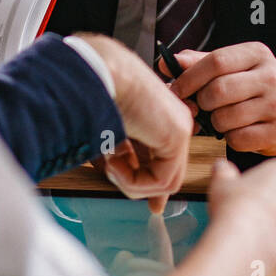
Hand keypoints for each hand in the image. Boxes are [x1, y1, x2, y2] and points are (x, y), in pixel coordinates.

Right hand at [74, 34, 192, 213]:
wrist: (97, 71)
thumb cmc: (96, 90)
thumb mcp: (110, 131)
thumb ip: (121, 155)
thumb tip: (121, 177)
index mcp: (158, 114)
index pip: (164, 157)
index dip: (153, 181)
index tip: (153, 204)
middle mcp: (174, 120)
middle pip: (167, 170)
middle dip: (146, 188)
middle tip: (132, 194)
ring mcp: (179, 127)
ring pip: (166, 181)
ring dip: (132, 183)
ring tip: (109, 165)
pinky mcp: (176, 136)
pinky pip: (163, 181)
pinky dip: (134, 182)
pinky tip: (115, 164)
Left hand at [159, 43, 275, 153]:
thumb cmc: (247, 87)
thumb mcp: (228, 68)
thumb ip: (197, 64)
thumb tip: (166, 64)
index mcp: (257, 53)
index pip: (216, 61)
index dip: (190, 78)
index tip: (176, 90)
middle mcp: (271, 75)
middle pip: (218, 90)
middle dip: (201, 102)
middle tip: (199, 107)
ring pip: (225, 117)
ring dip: (214, 122)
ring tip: (221, 118)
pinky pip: (238, 139)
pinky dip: (229, 138)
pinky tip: (236, 130)